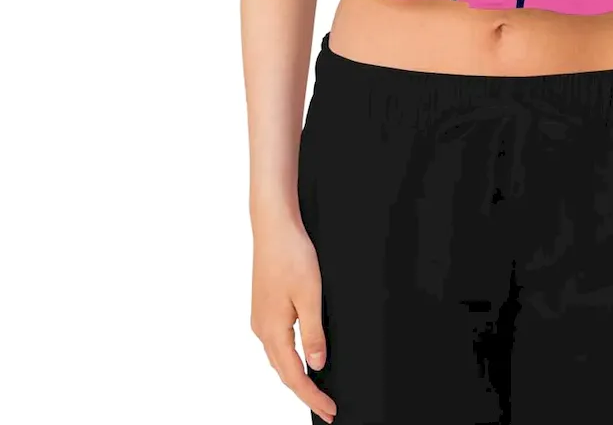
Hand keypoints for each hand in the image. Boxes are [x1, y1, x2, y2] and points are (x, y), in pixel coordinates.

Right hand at [250, 216, 336, 422]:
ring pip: (279, 358)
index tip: (329, 410)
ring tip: (316, 389)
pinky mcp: (264, 308)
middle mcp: (261, 329)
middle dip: (305, 392)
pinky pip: (277, 343)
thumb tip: (317, 365)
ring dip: (296, 376)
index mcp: (272, 330)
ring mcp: (260, 318)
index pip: (294, 376)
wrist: (274, 227)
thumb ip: (314, 334)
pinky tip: (301, 356)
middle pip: (283, 372)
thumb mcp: (310, 296)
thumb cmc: (291, 256)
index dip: (312, 396)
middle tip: (327, 407)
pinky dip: (289, 357)